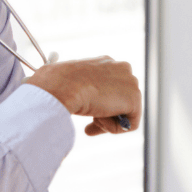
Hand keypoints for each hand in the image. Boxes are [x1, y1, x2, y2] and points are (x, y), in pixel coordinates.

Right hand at [25, 56, 140, 135]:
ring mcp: (130, 83)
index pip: (111, 87)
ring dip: (106, 121)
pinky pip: (129, 125)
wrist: (61, 85)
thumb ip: (81, 90)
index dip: (100, 104)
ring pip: (124, 113)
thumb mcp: (69, 84)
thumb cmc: (57, 84)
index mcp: (106, 62)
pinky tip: (98, 120)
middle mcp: (122, 69)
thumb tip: (82, 102)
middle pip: (120, 101)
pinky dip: (113, 129)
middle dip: (106, 115)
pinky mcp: (134, 99)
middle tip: (89, 126)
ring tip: (91, 118)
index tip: (89, 115)